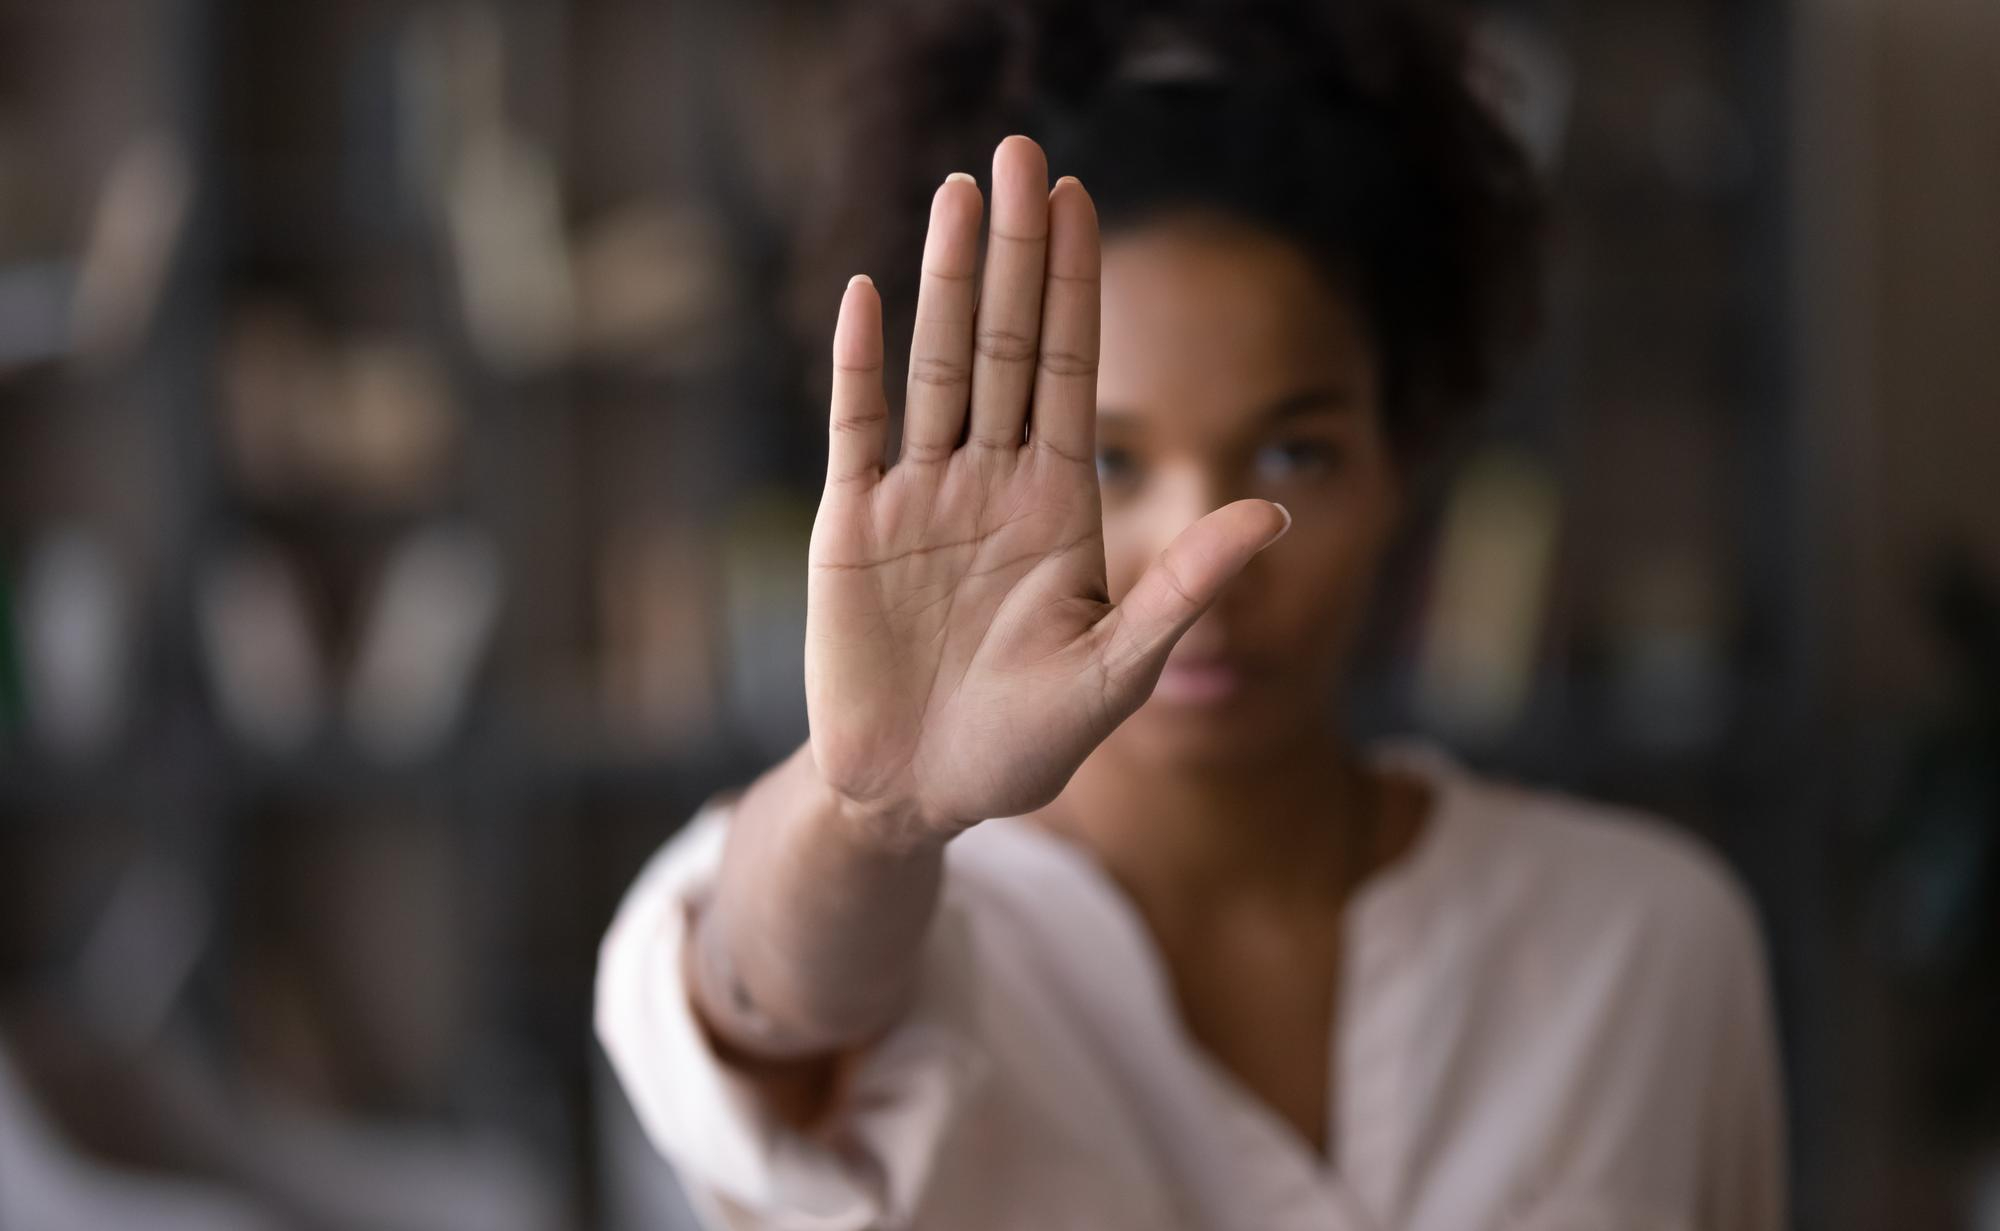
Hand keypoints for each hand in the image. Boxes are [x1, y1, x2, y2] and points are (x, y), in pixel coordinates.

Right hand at [805, 135, 1290, 846]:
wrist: (917, 797)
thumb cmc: (1024, 746)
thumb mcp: (1118, 672)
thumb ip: (1184, 588)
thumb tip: (1276, 512)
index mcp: (1057, 505)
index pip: (1072, 370)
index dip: (1078, 285)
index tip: (1081, 198)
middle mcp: (989, 482)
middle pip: (1007, 344)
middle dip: (1017, 250)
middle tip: (1020, 151)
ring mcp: (917, 499)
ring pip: (936, 367)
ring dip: (946, 282)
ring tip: (957, 193)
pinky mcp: (850, 529)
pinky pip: (856, 430)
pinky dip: (860, 365)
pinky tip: (866, 293)